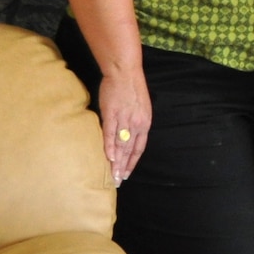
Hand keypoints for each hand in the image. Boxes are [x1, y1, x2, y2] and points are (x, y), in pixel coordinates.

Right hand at [98, 67, 151, 184]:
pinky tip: (108, 158)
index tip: (127, 173)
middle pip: (129, 150)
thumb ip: (136, 123)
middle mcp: (137, 124)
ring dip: (116, 162)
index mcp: (145, 123)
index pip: (139, 148)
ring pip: (120, 145)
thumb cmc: (132, 89)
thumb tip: (129, 136)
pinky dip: (109, 147)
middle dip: (123, 167)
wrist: (125, 73)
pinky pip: (110, 134)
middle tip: (118, 181)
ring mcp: (124, 120)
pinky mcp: (111, 115)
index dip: (133, 162)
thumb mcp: (141, 108)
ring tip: (112, 175)